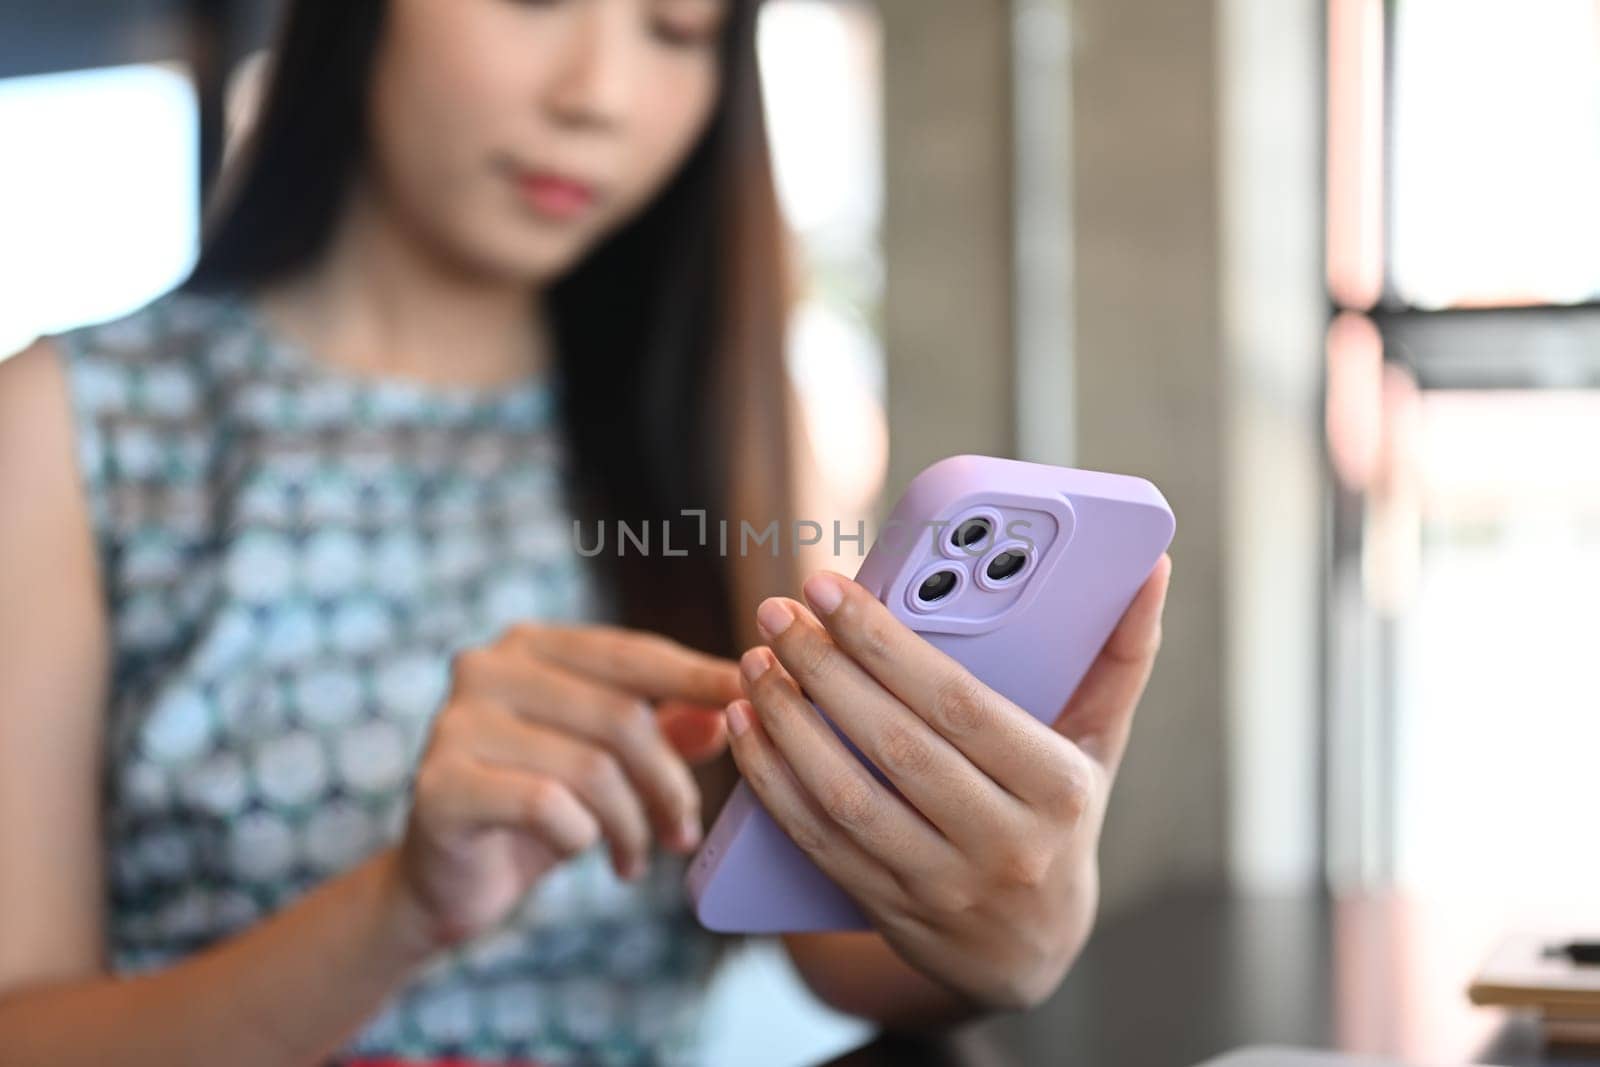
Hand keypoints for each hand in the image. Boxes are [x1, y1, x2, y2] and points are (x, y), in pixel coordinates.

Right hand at [392, 623, 743, 947]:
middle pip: (619, 718)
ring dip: (632, 823)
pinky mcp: (440, 787)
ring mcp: (454, 724)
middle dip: (668, 783)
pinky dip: (581, 837)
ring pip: (592, 768)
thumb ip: (666, 729)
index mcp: (531, 645)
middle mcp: (487, 668)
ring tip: (637, 855)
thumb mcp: (610, 764)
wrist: (447, 881)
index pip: (632, 654)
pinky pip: (548, 807)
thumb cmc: (537, 809)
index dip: (697, 678)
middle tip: (685, 831)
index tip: (752, 696)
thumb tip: (731, 712)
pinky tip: (582, 852)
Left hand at [724, 555, 1171, 1011]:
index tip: (831, 588)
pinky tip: (747, 727)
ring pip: (846, 797)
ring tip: (756, 663)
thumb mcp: (1098, 747)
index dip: (886, 644)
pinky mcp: (890, 909)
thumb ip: (1119, 657)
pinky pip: (818, 840)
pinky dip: (773, 781)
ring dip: (788, 724)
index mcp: (1058, 789)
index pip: (959, 705)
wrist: (1031, 953)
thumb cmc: (1062, 820)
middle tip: (778, 612)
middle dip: (825, 669)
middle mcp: (1003, 843)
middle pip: (894, 745)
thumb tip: (1152, 568)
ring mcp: (942, 885)